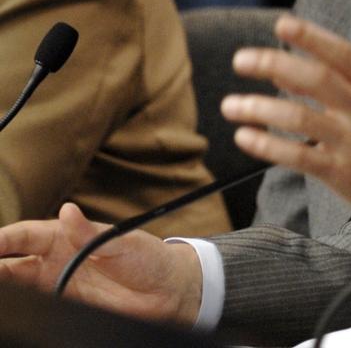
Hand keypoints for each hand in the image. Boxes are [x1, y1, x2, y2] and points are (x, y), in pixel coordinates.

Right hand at [0, 202, 202, 323]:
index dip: (3, 239)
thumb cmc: (148, 258)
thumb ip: (91, 233)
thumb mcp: (123, 243)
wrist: (168, 291)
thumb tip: (68, 211)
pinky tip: (9, 304)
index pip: (25, 235)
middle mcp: (56, 259)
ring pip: (16, 283)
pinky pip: (34, 304)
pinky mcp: (64, 305)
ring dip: (1, 283)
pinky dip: (19, 304)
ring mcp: (57, 283)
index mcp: (67, 236)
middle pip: (11, 262)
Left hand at [223, 13, 350, 241]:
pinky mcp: (343, 173)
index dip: (310, 36)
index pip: (341, 53)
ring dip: (260, 108)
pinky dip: (267, 145)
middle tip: (242, 60)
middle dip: (274, 64)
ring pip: (300, 117)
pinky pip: (298, 156)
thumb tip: (285, 70)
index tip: (282, 24)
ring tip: (232, 105)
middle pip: (316, 78)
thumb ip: (339, 86)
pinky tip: (246, 137)